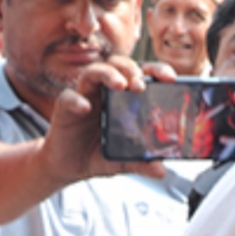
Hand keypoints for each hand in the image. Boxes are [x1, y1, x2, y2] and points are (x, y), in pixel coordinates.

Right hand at [39, 56, 166, 183]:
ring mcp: (84, 96)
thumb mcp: (123, 161)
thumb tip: (161, 170)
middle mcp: (104, 91)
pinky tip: (85, 107)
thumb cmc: (98, 155)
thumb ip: (141, 163)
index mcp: (123, 98)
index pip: (141, 74)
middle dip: (132, 70)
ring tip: (120, 85)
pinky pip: (67, 97)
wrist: (69, 167)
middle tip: (141, 85)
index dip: (156, 70)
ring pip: (93, 72)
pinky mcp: (64, 108)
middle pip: (118, 65)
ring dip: (108, 74)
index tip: (170, 78)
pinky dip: (76, 100)